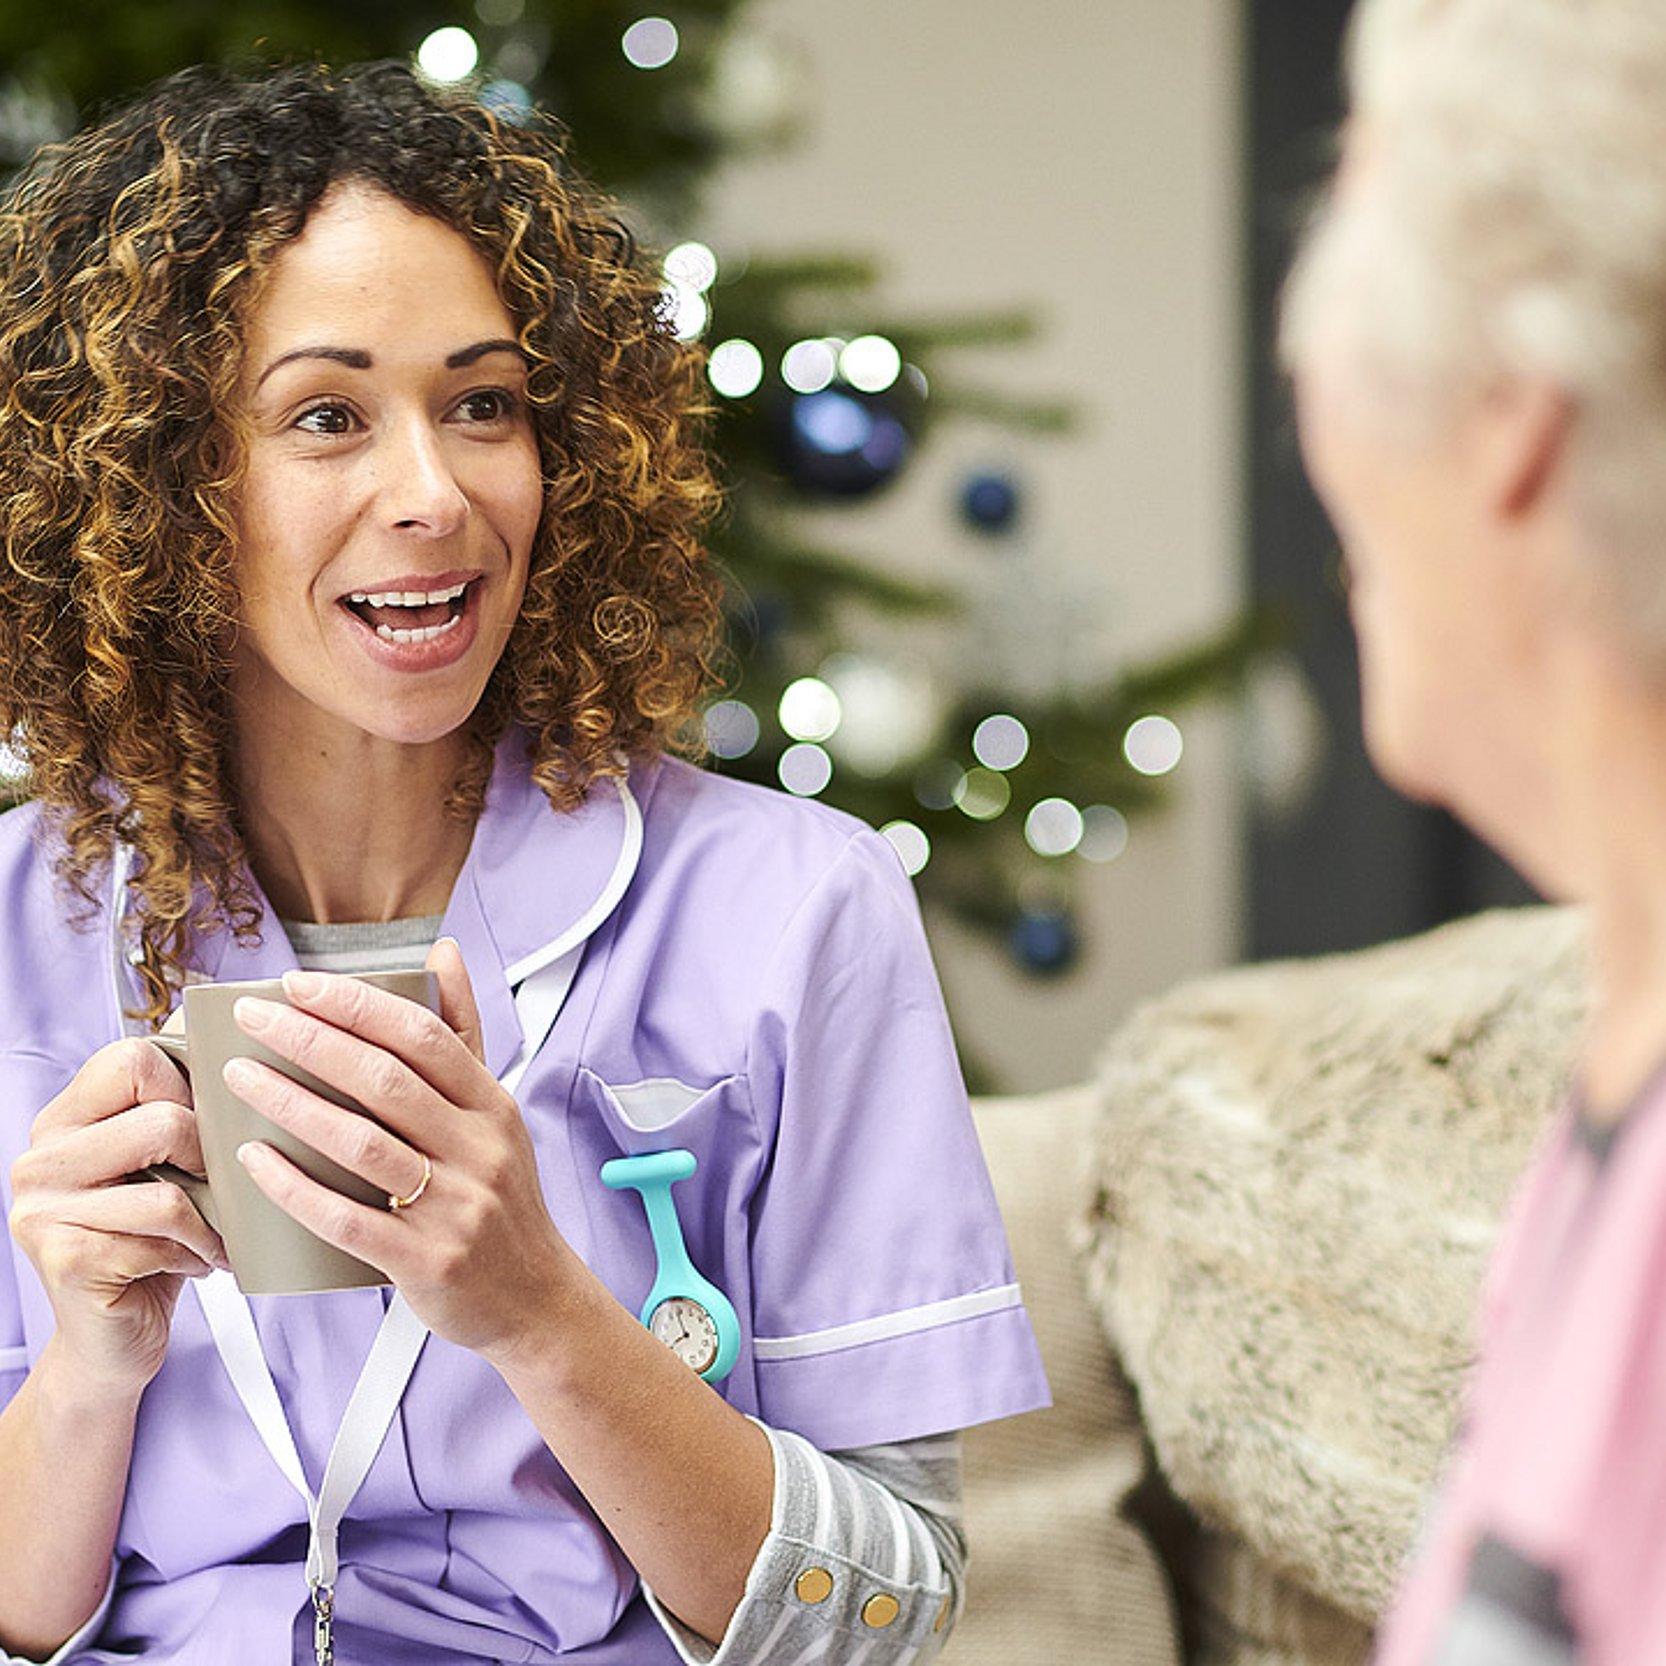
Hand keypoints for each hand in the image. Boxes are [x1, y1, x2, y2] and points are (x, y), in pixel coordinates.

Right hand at [9, 1038, 231, 1397]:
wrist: (111, 1343)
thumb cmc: (154, 1241)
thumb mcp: (161, 1166)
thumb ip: (177, 1110)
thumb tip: (249, 1053)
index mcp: (63, 1120)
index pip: (133, 1057)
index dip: (191, 1086)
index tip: (210, 1126)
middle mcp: (39, 1159)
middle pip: (164, 1121)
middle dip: (213, 1161)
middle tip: (220, 1191)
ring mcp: (42, 1211)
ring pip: (169, 1189)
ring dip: (210, 1222)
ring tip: (211, 1236)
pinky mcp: (64, 1259)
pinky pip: (163, 1240)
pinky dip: (195, 1255)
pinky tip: (192, 1265)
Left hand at [226, 939, 577, 1359]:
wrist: (532, 1297)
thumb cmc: (500, 1198)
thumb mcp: (494, 1112)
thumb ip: (462, 1034)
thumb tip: (443, 951)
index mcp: (492, 1106)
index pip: (424, 1036)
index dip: (358, 1005)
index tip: (299, 985)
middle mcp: (479, 1150)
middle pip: (385, 1081)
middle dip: (310, 1042)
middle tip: (252, 1020)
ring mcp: (454, 1207)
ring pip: (361, 1144)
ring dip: (292, 1106)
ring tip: (239, 1078)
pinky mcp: (425, 1261)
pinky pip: (348, 1219)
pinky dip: (296, 1189)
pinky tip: (255, 1162)